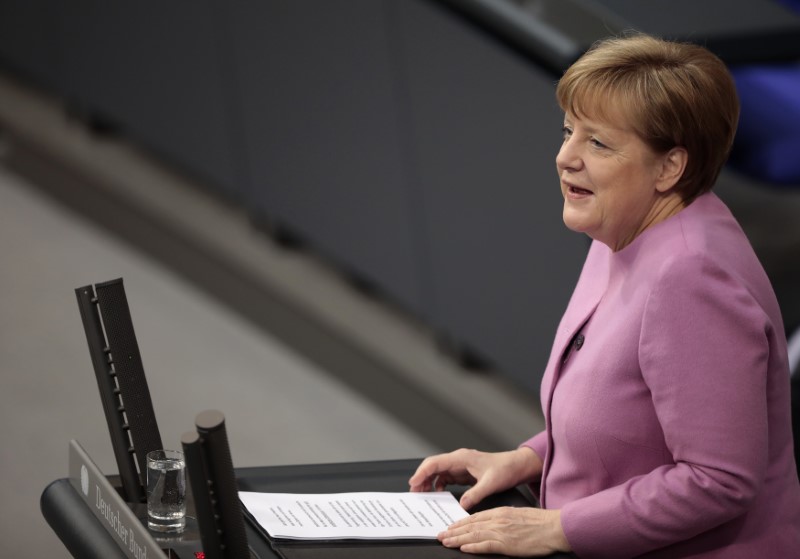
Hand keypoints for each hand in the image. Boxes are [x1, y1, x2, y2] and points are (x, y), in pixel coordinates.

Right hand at [408, 447, 541, 509]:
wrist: (515, 466)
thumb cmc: (504, 469)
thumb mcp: (490, 484)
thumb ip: (475, 494)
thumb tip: (461, 505)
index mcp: (462, 458)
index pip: (435, 463)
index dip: (422, 472)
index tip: (413, 483)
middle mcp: (458, 460)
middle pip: (433, 467)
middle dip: (421, 478)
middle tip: (414, 493)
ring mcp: (460, 466)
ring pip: (438, 472)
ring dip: (428, 482)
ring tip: (422, 495)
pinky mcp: (463, 473)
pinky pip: (446, 478)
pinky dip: (439, 485)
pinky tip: (438, 494)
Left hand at [439, 507, 570, 556]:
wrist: (554, 527)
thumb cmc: (540, 523)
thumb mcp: (517, 515)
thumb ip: (502, 518)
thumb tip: (491, 524)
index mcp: (500, 512)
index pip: (475, 518)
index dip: (460, 523)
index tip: (450, 527)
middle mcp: (498, 520)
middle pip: (470, 526)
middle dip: (453, 531)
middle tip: (440, 535)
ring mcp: (502, 532)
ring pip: (473, 535)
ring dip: (457, 539)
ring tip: (445, 541)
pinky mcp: (507, 544)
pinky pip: (486, 545)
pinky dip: (473, 547)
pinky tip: (463, 548)